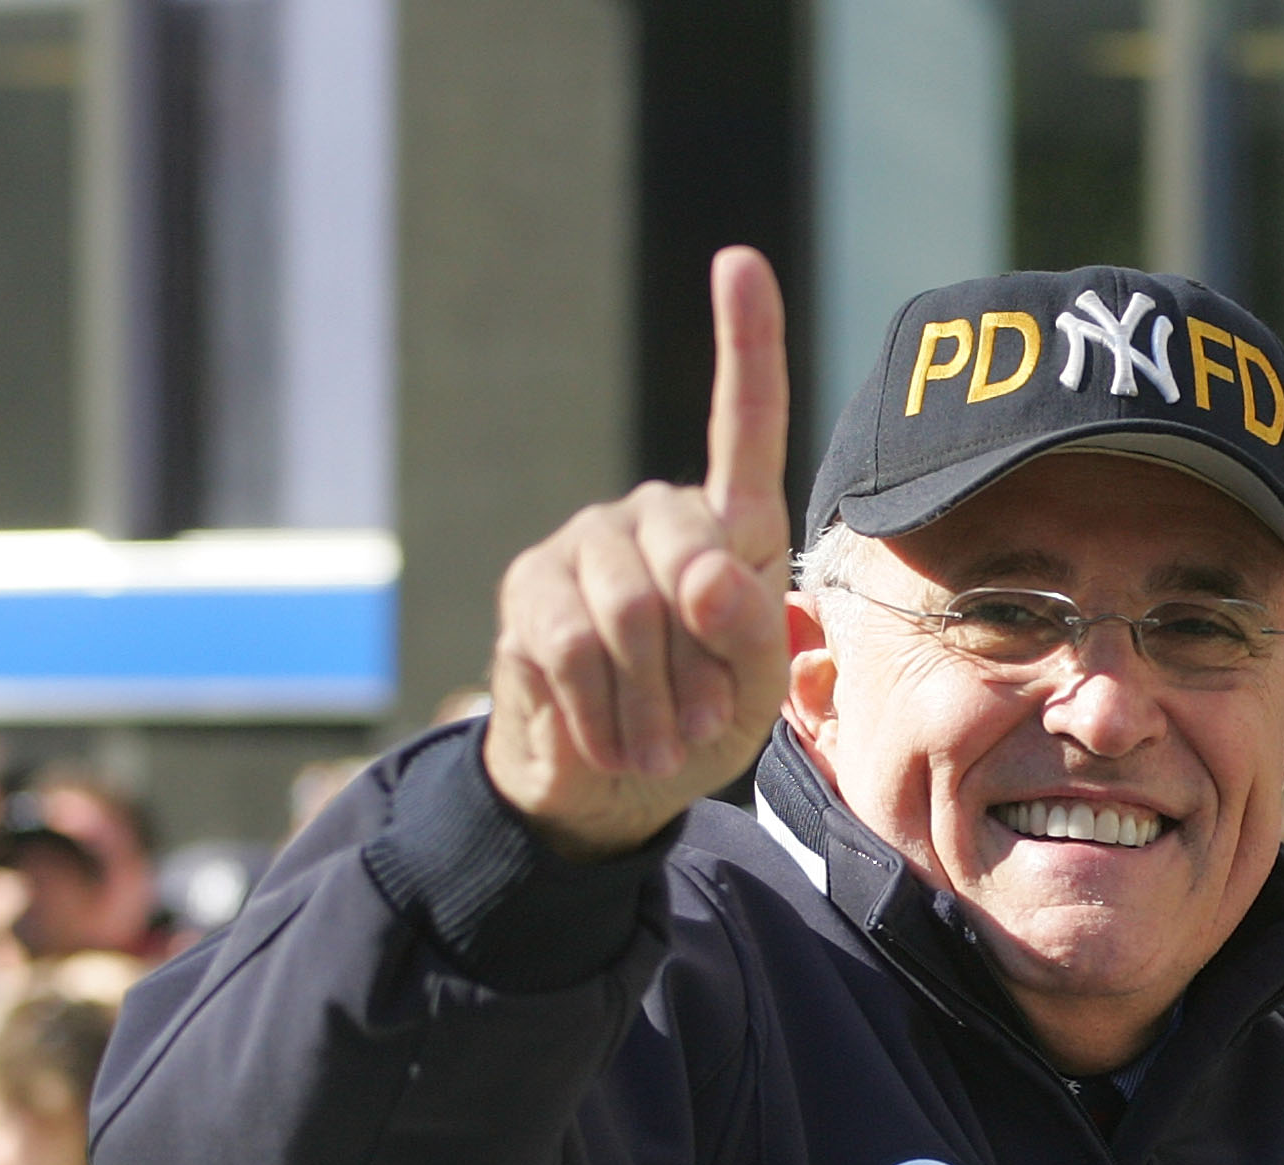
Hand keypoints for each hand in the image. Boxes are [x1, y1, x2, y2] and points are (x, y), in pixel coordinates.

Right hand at [483, 247, 793, 857]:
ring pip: (628, 616)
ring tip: (662, 742)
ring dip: (656, 702)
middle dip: (704, 663)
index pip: (744, 425)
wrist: (612, 783)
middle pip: (690, 562)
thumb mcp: (754, 686)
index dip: (745, 344)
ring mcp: (584, 546)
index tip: (740, 262)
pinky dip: (605, 713)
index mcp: (730, 527)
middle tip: (705, 724)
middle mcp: (653, 517)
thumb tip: (700, 575)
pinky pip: (572, 649)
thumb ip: (748, 627)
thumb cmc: (701, 721)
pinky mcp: (529, 590)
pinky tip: (613, 741)